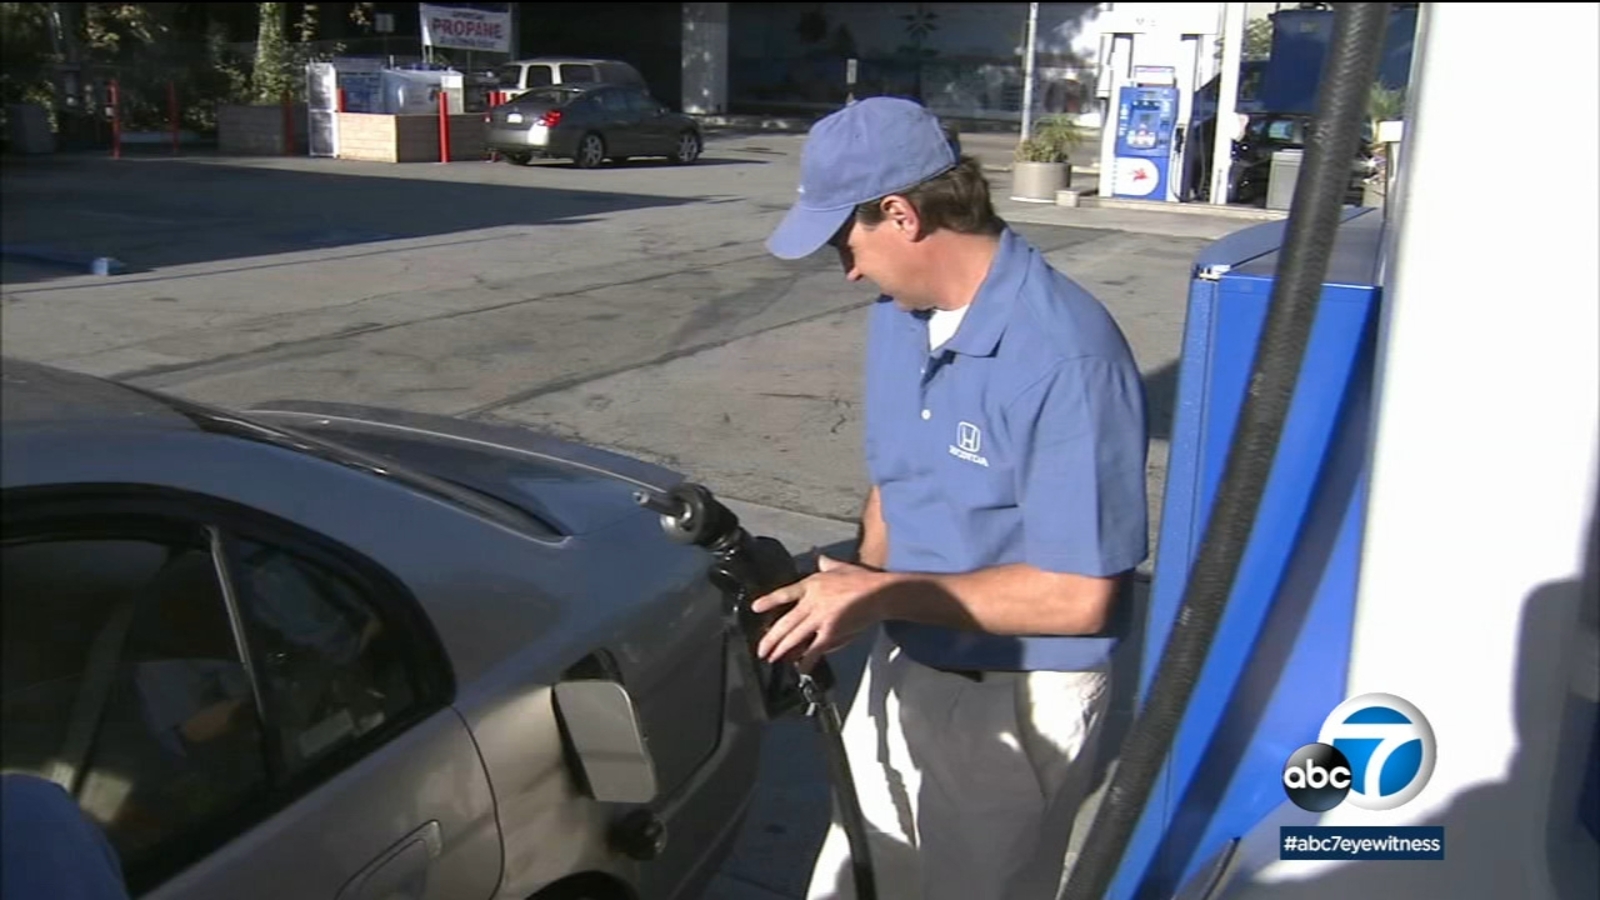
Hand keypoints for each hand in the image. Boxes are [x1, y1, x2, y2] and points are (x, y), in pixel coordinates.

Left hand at [751, 555, 890, 672]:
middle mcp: (812, 602)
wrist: (880, 593)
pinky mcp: (831, 633)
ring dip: (780, 650)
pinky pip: (814, 649)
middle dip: (770, 638)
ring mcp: (820, 618)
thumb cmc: (863, 579)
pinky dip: (806, 660)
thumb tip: (818, 556)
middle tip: (761, 649)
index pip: (784, 593)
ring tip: (771, 658)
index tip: (755, 608)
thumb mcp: (840, 566)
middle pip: (785, 622)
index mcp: (812, 585)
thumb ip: (826, 563)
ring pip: (794, 637)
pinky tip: (800, 667)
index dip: (768, 601)